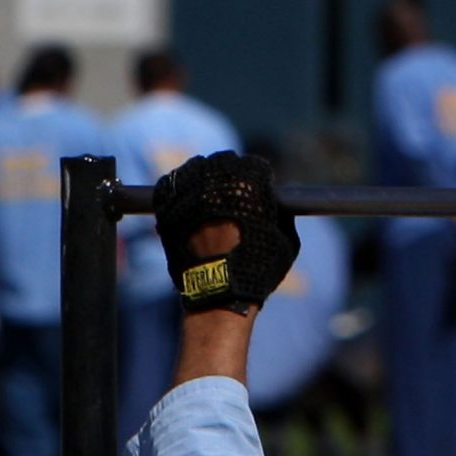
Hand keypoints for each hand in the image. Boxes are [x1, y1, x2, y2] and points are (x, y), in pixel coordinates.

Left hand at [153, 152, 299, 314]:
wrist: (220, 293)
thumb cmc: (259, 269)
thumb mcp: (286, 240)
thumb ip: (281, 214)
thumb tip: (278, 204)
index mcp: (249, 187)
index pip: (254, 165)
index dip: (258, 175)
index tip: (258, 184)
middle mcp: (217, 184)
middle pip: (223, 162)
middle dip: (231, 171)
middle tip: (233, 187)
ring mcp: (190, 195)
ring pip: (196, 169)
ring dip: (203, 175)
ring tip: (208, 189)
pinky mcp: (169, 209)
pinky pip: (170, 185)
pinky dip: (178, 186)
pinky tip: (186, 194)